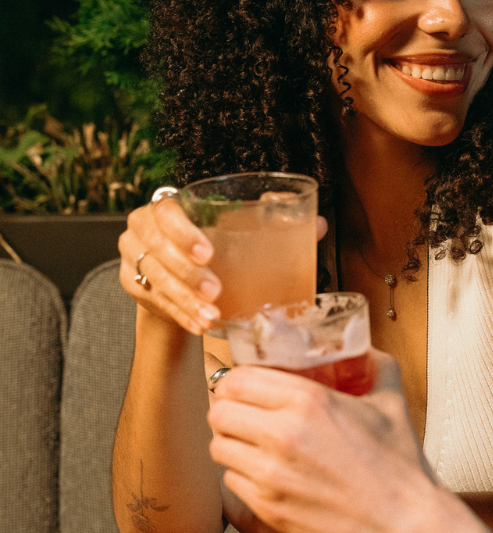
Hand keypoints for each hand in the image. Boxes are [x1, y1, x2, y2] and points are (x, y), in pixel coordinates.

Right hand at [119, 201, 328, 336]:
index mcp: (168, 206)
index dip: (183, 232)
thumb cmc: (220, 241)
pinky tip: (200, 326)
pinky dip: (181, 316)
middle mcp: (143, 229)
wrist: (186, 269)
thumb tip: (317, 224)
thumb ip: (275, 221)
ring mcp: (134, 259)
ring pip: (155, 281)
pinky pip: (157, 303)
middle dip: (187, 274)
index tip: (209, 253)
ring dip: (185, 300)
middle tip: (216, 291)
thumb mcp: (242, 228)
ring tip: (212, 316)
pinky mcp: (134, 286)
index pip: (166, 211)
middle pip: (158, 251)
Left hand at [207, 349, 438, 532]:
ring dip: (234, 442)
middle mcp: (282, 435)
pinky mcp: (267, 508)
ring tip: (256, 443)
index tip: (246, 385)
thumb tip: (362, 348)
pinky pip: (231, 483)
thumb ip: (374, 365)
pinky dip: (243, 475)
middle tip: (247, 412)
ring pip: (219, 448)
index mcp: (309, 401)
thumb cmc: (399, 467)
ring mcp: (271, 476)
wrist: (403, 526)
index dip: (236, 380)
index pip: (237, 380)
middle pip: (218, 413)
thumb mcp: (391, 401)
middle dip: (229, 409)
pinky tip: (269, 472)